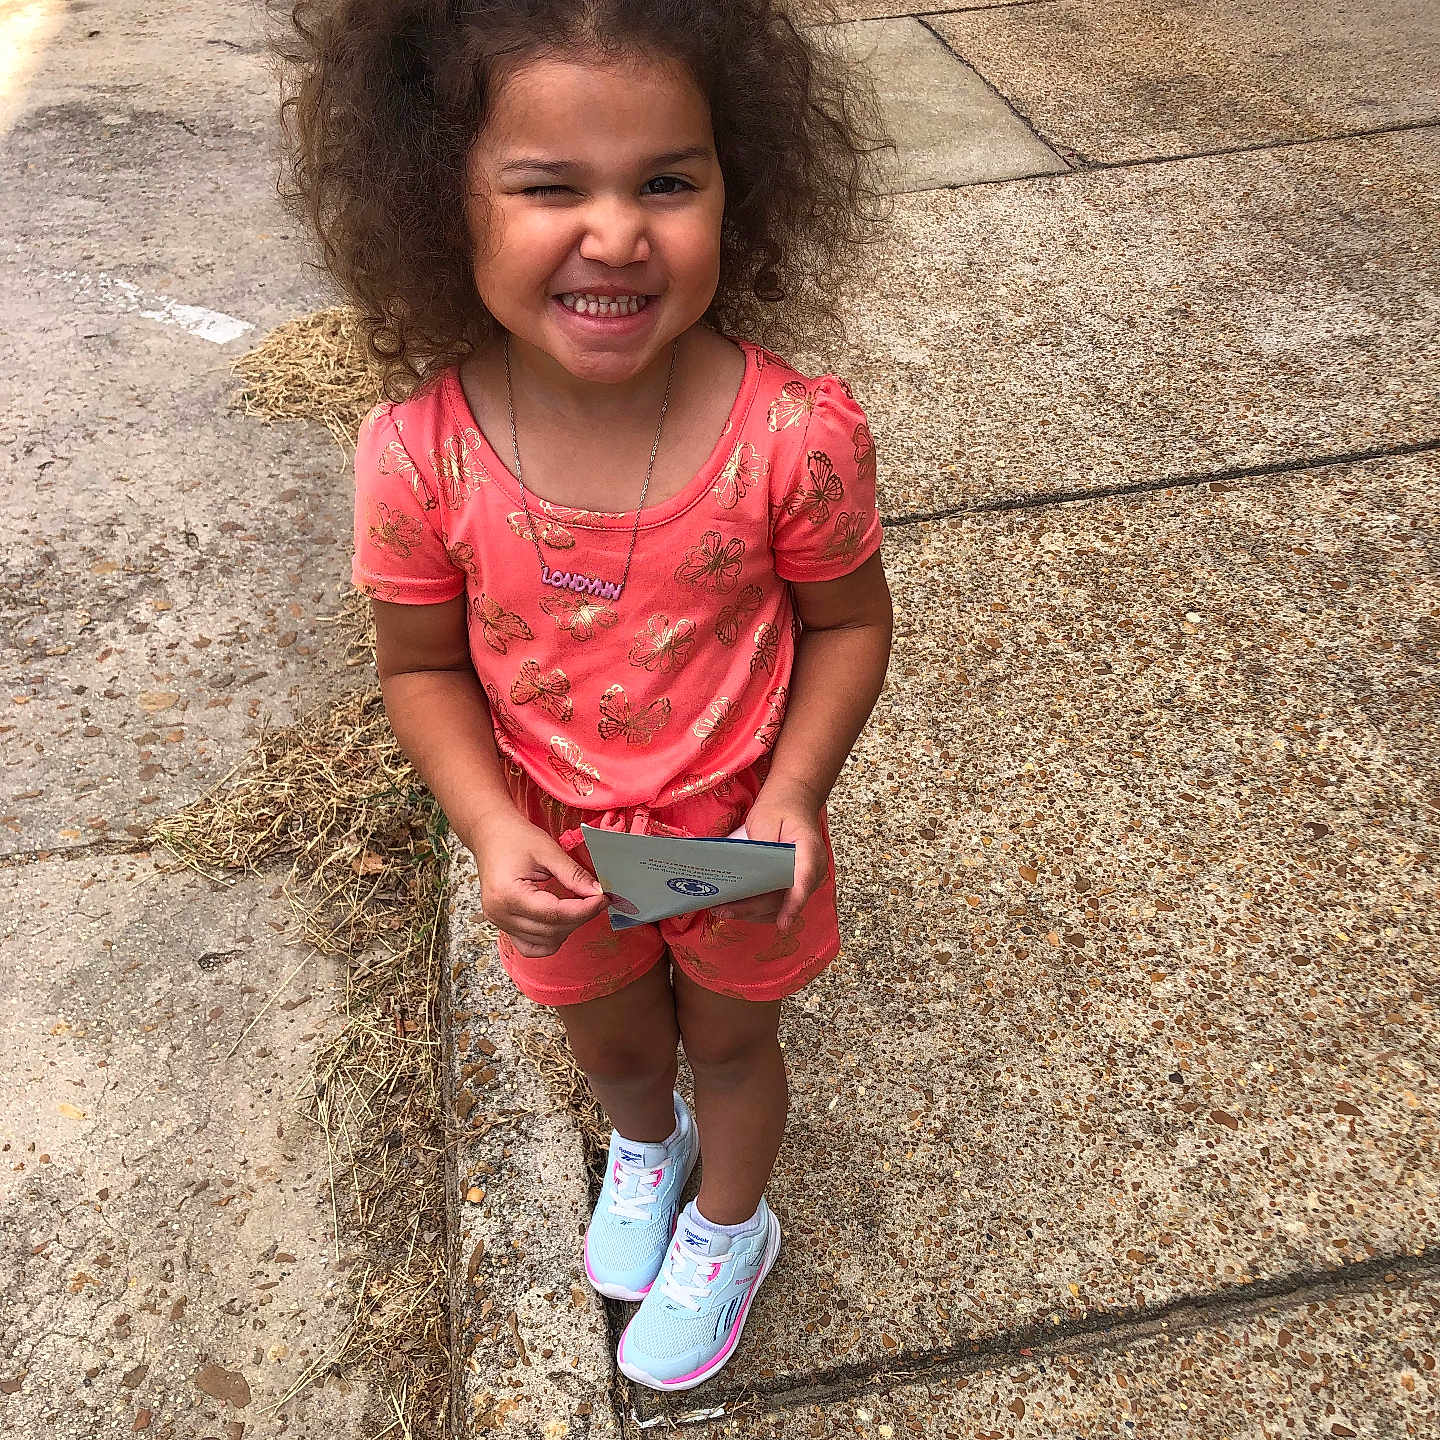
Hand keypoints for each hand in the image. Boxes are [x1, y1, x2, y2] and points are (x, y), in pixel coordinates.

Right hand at [468, 808, 607, 958]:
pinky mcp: (503, 925)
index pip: (555, 914)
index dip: (585, 909)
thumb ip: (573, 874)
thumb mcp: (547, 850)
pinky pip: (530, 946)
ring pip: (544, 943)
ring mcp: (499, 923)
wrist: (489, 833)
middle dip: (580, 917)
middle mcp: (500, 914)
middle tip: (596, 898)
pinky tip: (560, 919)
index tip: (603, 898)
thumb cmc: (514, 837)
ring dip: (567, 928)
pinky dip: (549, 938)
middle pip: (551, 931)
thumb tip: (597, 892)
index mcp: (508, 895)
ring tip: (578, 906)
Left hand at [714, 786, 826, 931]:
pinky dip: (756, 909)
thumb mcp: (767, 819)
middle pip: (784, 899)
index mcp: (809, 851)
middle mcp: (811, 872)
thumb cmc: (781, 808)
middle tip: (724, 910)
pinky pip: (776, 904)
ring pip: (779, 907)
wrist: (792, 802)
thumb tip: (749, 871)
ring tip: (723, 910)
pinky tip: (735, 906)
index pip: (804, 880)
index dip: (794, 903)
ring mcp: (802, 882)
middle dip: (753, 909)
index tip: (784, 923)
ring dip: (751, 913)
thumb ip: (762, 846)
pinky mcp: (791, 886)